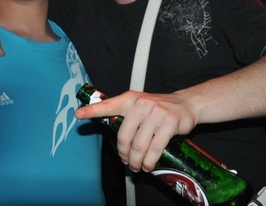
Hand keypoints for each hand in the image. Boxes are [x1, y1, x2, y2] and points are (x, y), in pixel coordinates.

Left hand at [75, 90, 197, 172]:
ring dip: (137, 162)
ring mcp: (156, 113)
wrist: (187, 103)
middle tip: (128, 162)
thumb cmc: (159, 108)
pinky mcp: (169, 122)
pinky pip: (155, 149)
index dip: (92, 110)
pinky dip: (150, 161)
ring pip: (139, 146)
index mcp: (129, 99)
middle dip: (124, 155)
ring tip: (139, 167)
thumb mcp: (140, 105)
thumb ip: (126, 115)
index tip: (78, 114)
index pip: (107, 105)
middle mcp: (141, 104)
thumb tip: (112, 135)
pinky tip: (149, 165)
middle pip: (124, 137)